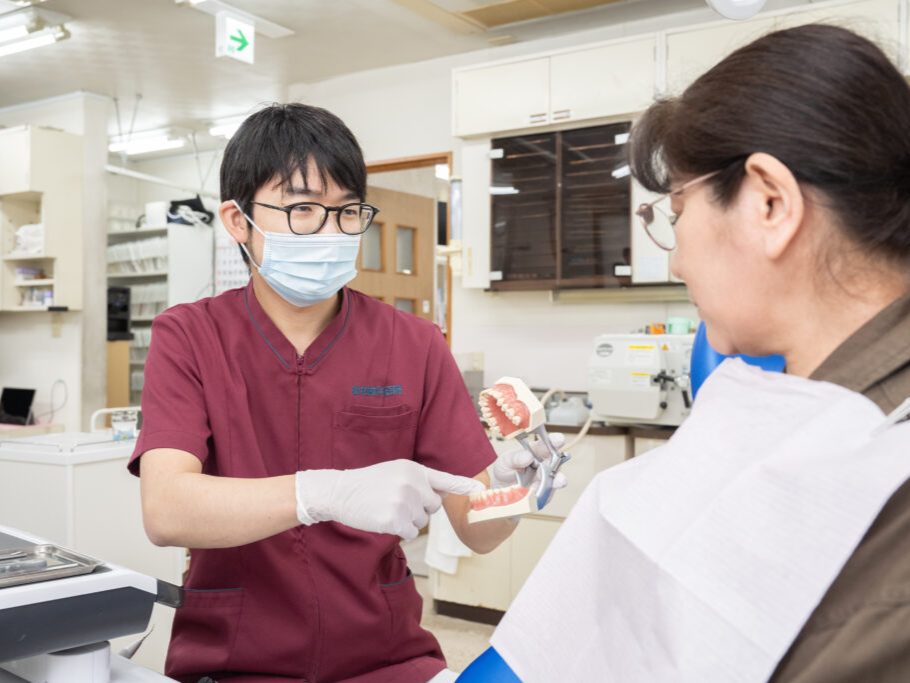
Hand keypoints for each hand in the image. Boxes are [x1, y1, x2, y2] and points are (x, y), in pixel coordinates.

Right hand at [295, 459, 482, 539]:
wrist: (340, 491)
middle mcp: (412, 484)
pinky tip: (383, 518)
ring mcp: (404, 502)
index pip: (444, 479)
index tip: (480, 488)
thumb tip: (443, 493)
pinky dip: (399, 530)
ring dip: (408, 520)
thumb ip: (420, 481)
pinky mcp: (395, 520)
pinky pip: (410, 532)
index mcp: (414, 469)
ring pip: (422, 522)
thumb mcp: (396, 472)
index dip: (463, 485)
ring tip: (387, 508)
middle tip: (397, 502)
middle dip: (420, 509)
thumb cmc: (369, 483)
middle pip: (433, 506)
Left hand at [491, 432, 568, 490]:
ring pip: (555, 478)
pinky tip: (539, 494)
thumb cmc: (506, 468)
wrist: (501, 487)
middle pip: (556, 461)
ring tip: (558, 481)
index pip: (547, 443)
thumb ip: (516, 458)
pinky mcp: (545, 492)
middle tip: (558, 462)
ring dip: (557, 480)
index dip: (554, 440)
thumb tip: (528, 456)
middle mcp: (544, 463)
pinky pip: (547, 493)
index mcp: (536, 451)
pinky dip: (545, 493)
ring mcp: (546, 478)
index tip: (559, 439)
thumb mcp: (506, 461)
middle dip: (559, 463)